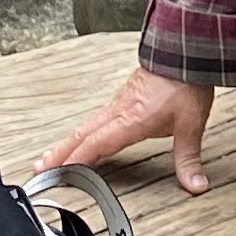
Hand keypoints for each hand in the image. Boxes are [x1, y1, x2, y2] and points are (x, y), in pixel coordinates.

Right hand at [40, 70, 219, 193]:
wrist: (184, 50)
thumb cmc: (185, 84)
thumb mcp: (190, 126)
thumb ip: (188, 158)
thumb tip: (195, 186)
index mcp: (129, 120)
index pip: (96, 144)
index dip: (76, 160)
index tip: (58, 173)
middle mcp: (118, 111)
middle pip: (82, 134)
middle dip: (60, 152)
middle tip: (40, 166)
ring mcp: (119, 102)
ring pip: (87, 124)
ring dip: (68, 141)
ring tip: (53, 154)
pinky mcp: (125, 96)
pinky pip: (96, 117)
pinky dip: (83, 130)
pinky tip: (84, 133)